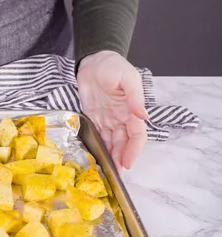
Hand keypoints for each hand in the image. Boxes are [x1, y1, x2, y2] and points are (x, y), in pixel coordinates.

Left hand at [77, 50, 148, 171]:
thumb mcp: (127, 78)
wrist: (93, 61)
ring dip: (111, 157)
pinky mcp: (94, 118)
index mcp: (132, 110)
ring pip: (111, 143)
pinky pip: (97, 136)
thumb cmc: (113, 66)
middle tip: (116, 175)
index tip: (128, 162)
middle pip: (124, 143)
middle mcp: (121, 118)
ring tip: (107, 172)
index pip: (136, 135)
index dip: (134, 149)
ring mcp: (107, 119)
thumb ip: (134, 97)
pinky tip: (96, 158)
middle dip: (121, 158)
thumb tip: (143, 115)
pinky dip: (98, 147)